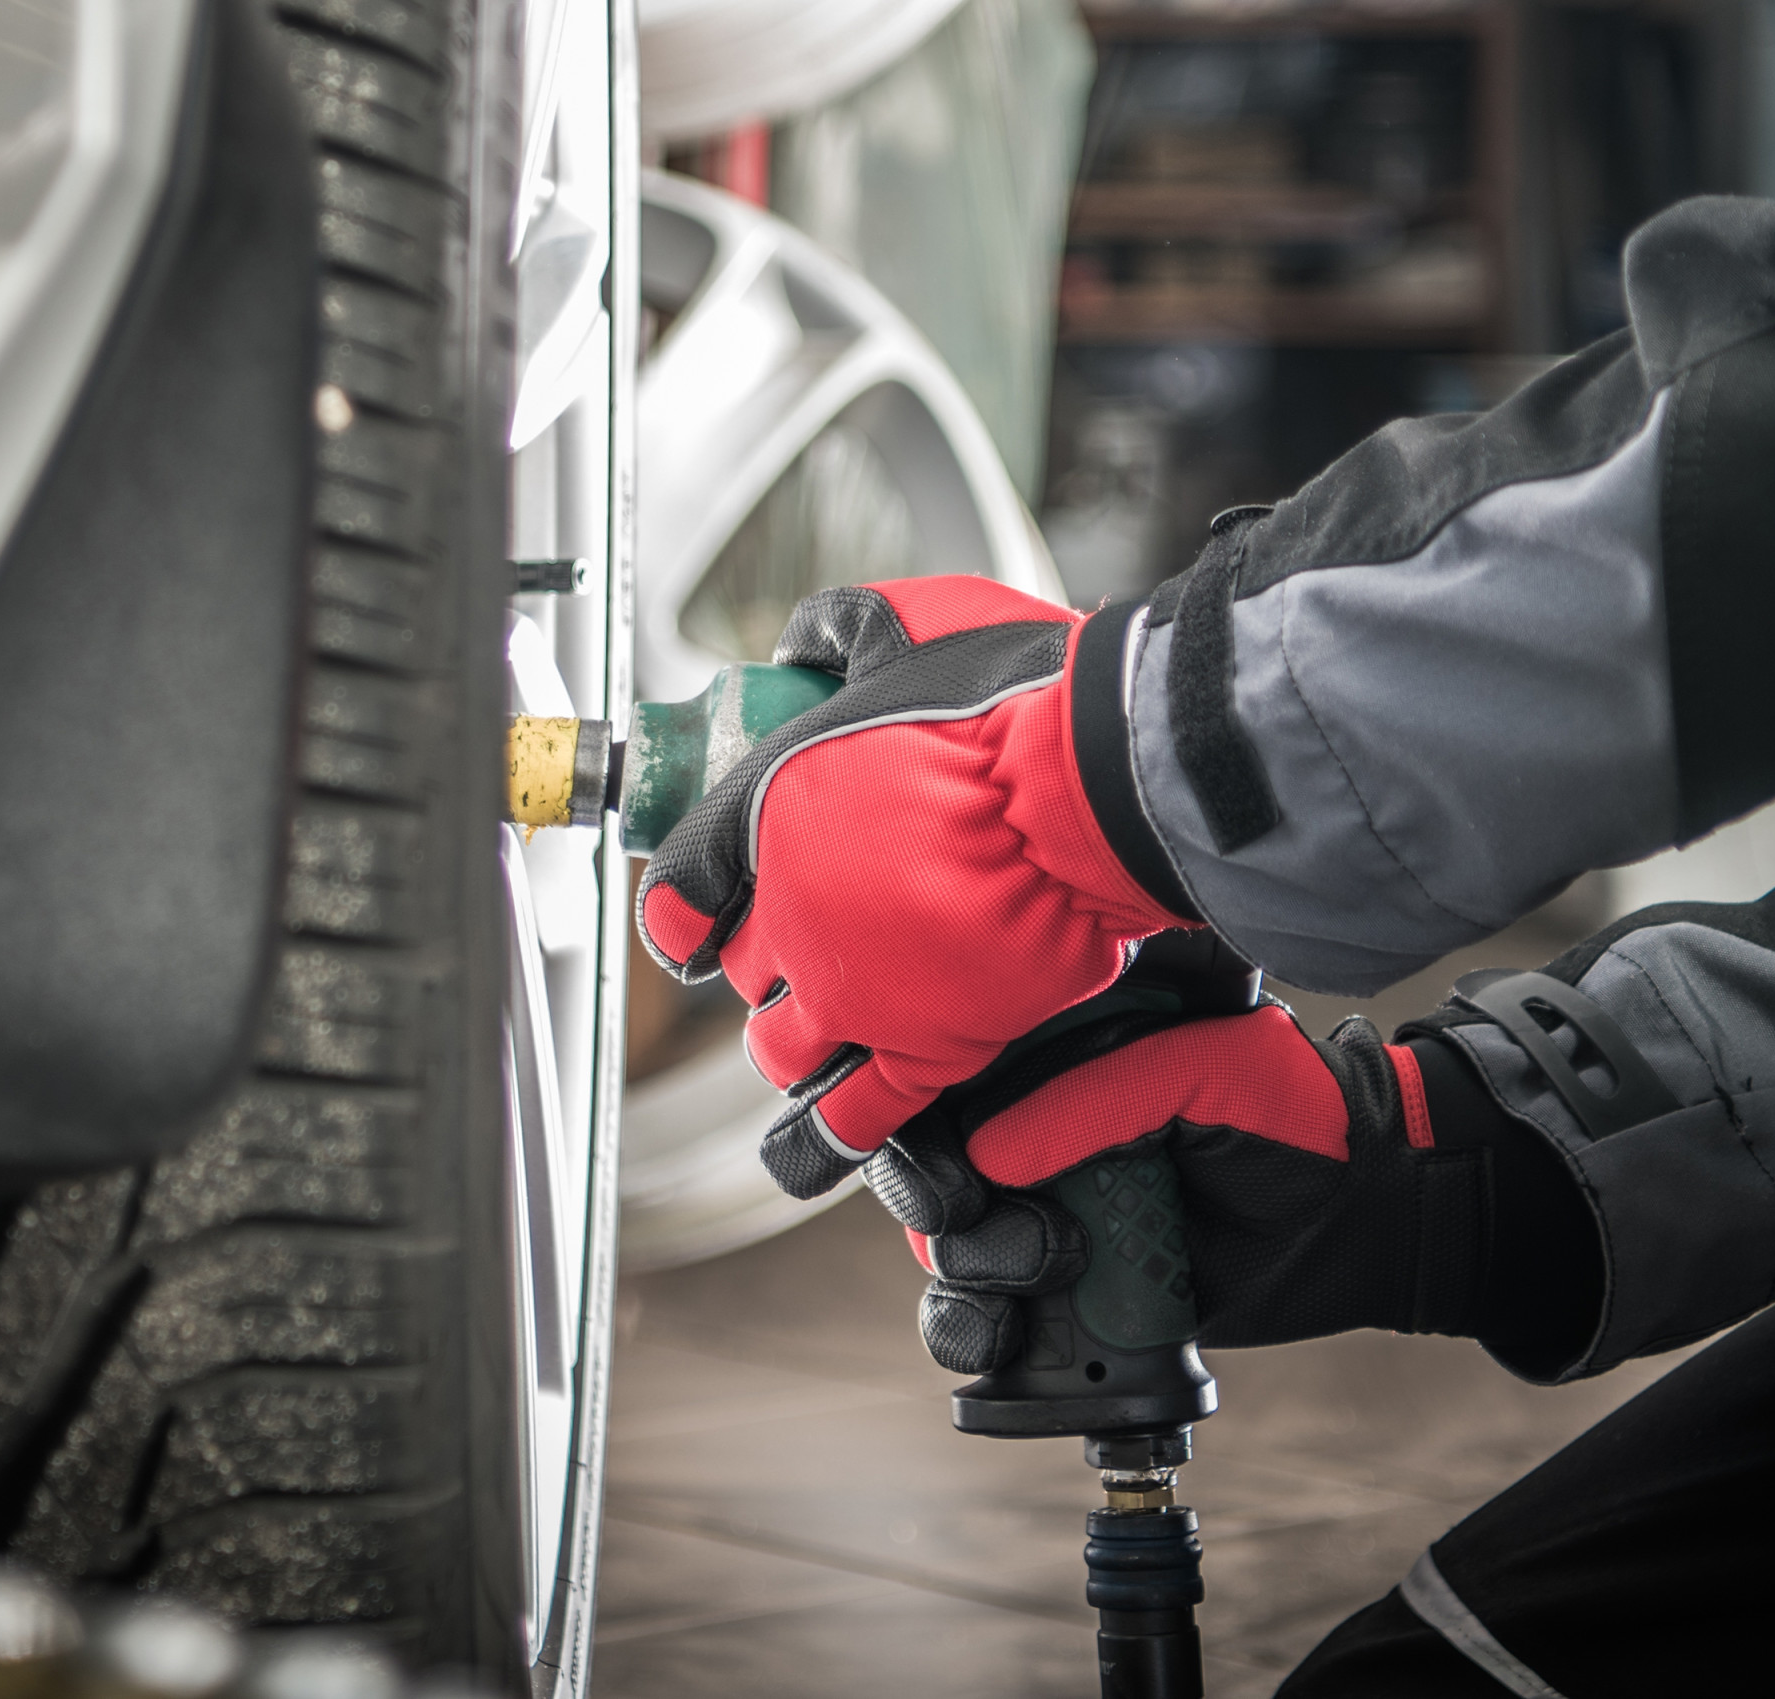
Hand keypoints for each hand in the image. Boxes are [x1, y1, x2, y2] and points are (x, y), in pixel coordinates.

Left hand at [634, 578, 1197, 1192]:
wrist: (1093, 784)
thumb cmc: (1010, 699)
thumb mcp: (903, 622)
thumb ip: (842, 629)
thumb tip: (811, 638)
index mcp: (769, 810)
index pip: (682, 885)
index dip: (683, 909)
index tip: (691, 920)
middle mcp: (793, 912)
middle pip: (744, 968)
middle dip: (766, 963)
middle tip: (808, 951)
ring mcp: (854, 989)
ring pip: (784, 1049)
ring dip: (792, 1047)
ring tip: (814, 1041)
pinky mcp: (925, 1049)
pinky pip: (853, 1121)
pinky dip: (826, 1142)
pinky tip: (813, 1151)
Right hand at [867, 972, 1596, 1373]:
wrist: (1363, 1216)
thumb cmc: (1295, 1117)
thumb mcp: (1205, 1070)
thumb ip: (1100, 1098)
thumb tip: (991, 1154)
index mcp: (1054, 1057)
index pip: (945, 1075)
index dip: (917, 1116)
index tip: (949, 1160)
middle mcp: (1034, 1134)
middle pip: (924, 1168)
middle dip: (936, 1199)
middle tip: (981, 1212)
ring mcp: (1045, 1216)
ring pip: (945, 1249)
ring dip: (969, 1270)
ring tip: (1047, 1266)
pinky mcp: (1068, 1295)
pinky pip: (987, 1321)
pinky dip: (976, 1334)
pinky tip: (1007, 1333)